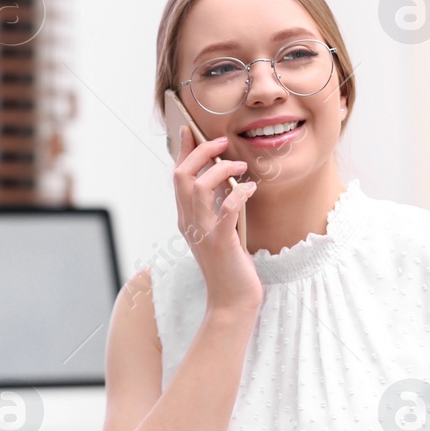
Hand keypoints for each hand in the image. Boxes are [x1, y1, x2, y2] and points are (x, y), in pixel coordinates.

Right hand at [172, 126, 261, 313]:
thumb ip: (215, 207)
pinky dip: (239, 193)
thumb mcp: (217, 230)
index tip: (189, 129)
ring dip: (221, 170)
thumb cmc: (229, 265)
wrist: (232, 301)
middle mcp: (188, 223)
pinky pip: (226, 209)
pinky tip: (252, 188)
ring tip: (241, 166)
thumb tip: (224, 177)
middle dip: (200, 152)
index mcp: (185, 218)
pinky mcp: (221, 242)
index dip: (182, 150)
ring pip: (200, 187)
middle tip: (222, 142)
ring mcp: (202, 233)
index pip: (177, 177)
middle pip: (182, 175)